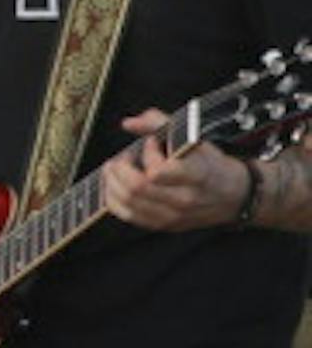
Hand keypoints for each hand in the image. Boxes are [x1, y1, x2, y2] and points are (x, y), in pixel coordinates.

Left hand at [101, 108, 247, 230]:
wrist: (235, 196)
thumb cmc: (212, 165)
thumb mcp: (194, 138)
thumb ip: (159, 124)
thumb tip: (130, 123)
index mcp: (196, 175)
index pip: (158, 171)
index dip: (147, 154)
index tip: (150, 143)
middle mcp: (184, 198)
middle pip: (137, 188)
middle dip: (119, 168)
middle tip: (121, 158)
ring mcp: (174, 215)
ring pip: (128, 202)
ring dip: (111, 182)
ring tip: (113, 170)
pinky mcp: (165, 225)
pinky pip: (128, 215)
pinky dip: (113, 199)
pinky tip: (113, 186)